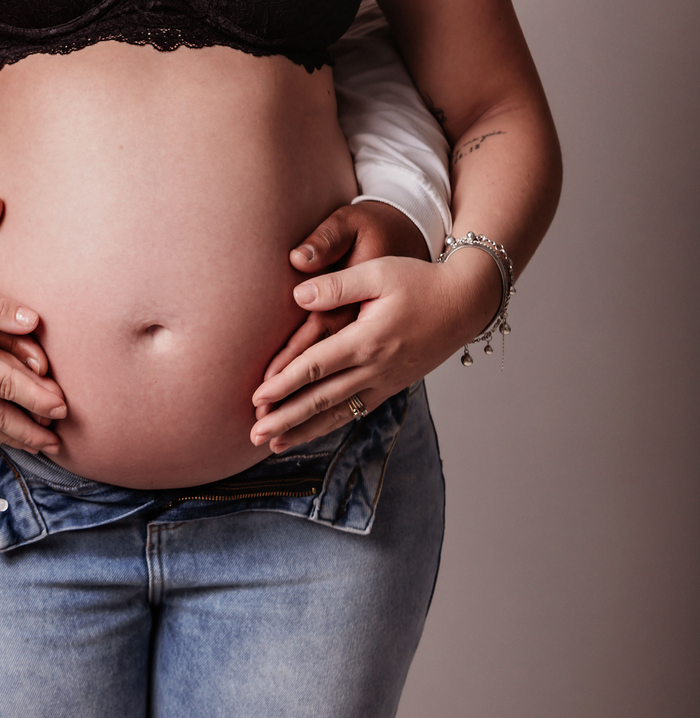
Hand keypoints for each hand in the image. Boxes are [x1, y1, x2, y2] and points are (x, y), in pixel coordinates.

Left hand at [250, 242, 501, 451]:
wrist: (464, 304)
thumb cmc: (420, 281)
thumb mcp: (378, 272)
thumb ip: (336, 286)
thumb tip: (297, 297)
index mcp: (367, 340)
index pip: (316, 367)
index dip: (284, 383)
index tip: (257, 398)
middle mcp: (375, 368)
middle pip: (322, 399)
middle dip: (286, 418)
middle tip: (254, 434)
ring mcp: (385, 382)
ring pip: (338, 413)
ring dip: (304, 430)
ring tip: (273, 445)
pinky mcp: (391, 385)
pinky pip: (356, 412)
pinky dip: (331, 425)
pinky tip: (311, 433)